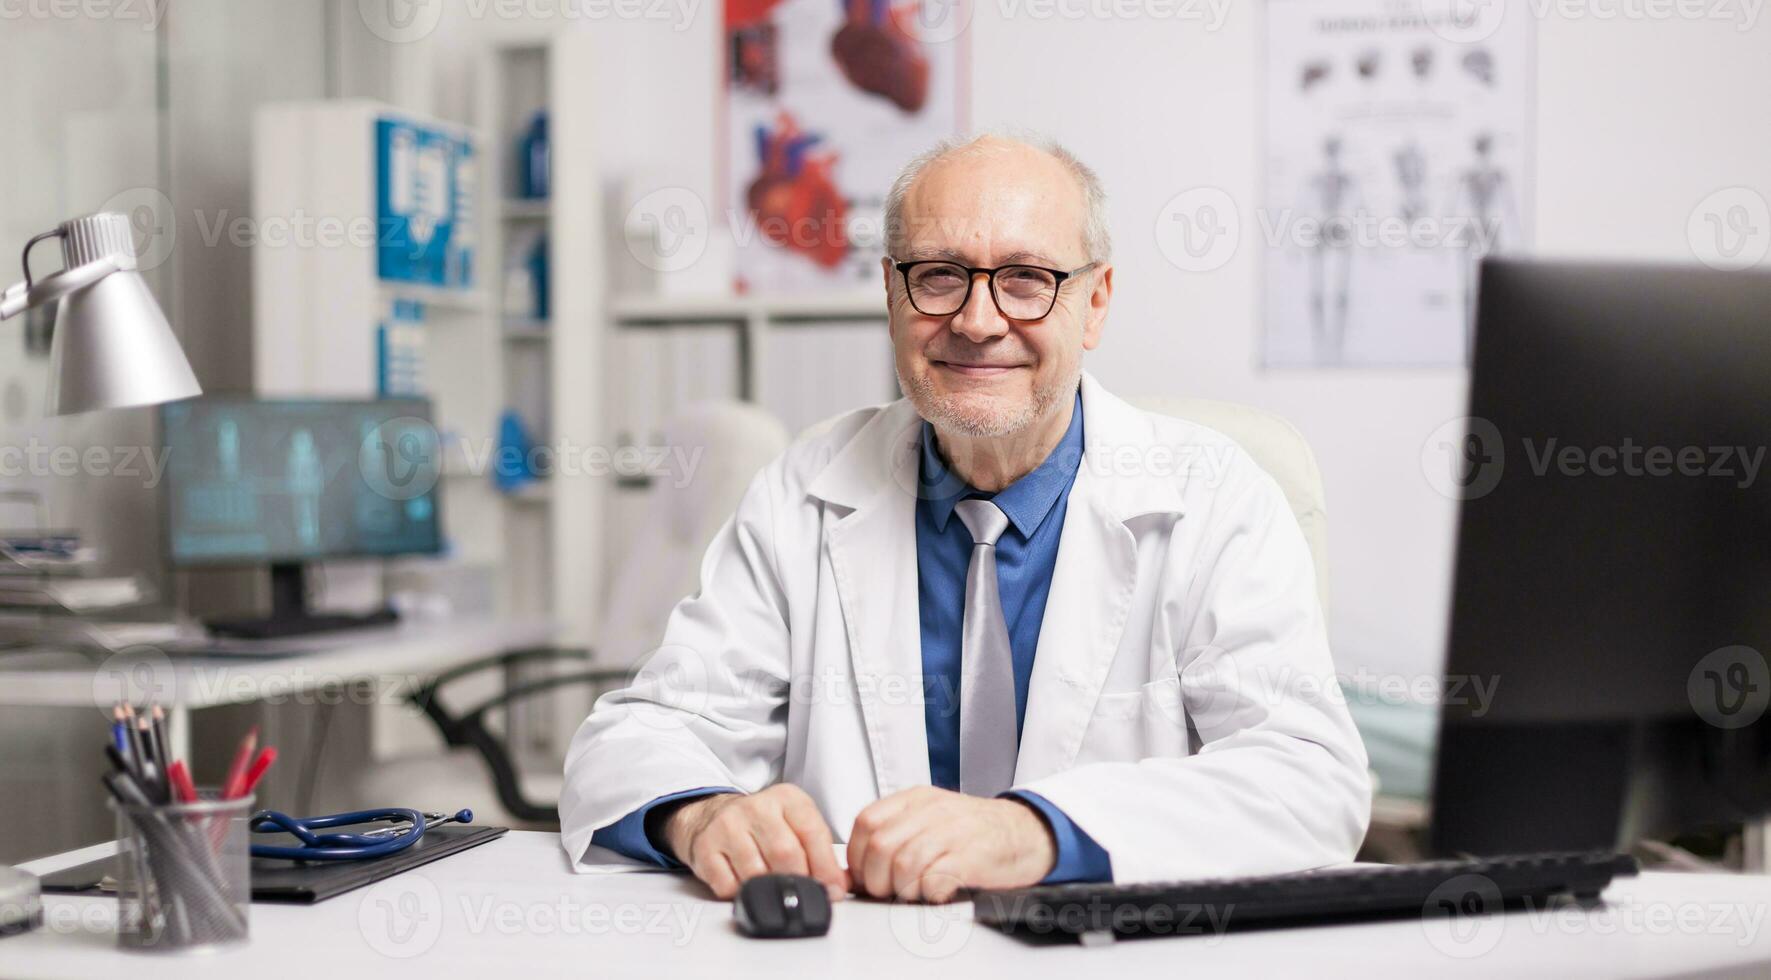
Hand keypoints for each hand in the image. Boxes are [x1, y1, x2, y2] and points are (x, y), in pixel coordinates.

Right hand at [660, 784, 848, 901]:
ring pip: (757, 873)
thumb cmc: (763, 826)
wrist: (712, 815)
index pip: (812, 832)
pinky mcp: (705, 847)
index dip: (826, 867)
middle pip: (785, 854)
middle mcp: (756, 807)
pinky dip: (741, 895)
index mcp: (786, 798)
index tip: (833, 891)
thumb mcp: (795, 824)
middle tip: (802, 895)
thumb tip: (838, 888)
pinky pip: (728, 885)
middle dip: (798, 882)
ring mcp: (727, 826)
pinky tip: (744, 884)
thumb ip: (820, 852)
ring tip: (772, 890)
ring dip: (768, 890)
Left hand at [846, 786, 1055, 902]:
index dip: (858, 857)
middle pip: (881, 846)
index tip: (866, 877)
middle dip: (877, 880)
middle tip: (890, 892)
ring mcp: (954, 831)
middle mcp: (933, 810)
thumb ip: (893, 837)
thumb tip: (853, 874)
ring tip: (915, 894)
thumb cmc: (974, 832)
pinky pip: (934, 879)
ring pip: (904, 864)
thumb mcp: (930, 820)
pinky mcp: (972, 856)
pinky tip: (937, 893)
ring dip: (902, 889)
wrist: (1026, 833)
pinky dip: (928, 894)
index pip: (866, 822)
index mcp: (916, 799)